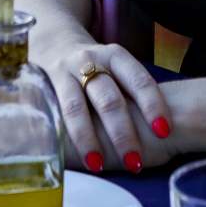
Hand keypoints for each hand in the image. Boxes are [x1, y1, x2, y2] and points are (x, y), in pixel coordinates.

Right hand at [33, 34, 174, 173]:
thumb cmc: (94, 66)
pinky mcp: (41, 85)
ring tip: (99, 165)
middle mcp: (90, 61)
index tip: (164, 131)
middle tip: (135, 162)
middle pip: (109, 98)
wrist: (52, 41)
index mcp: (115, 56)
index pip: (138, 80)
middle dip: (123, 132)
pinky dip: (61, 136)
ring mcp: (64, 72)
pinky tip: (66, 155)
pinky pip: (52, 113)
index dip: (152, 104)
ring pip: (76, 107)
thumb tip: (164, 129)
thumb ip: (131, 91)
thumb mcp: (114, 67)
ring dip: (89, 139)